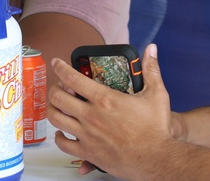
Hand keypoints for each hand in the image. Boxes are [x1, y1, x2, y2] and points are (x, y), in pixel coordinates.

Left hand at [46, 44, 176, 179]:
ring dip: (52, 109)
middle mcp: (91, 116)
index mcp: (104, 99)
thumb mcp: (157, 94)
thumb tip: (151, 49)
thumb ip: (151, 70)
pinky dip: (58, 137)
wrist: (157, 159)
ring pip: (56, 119)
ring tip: (57, 105)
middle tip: (59, 86)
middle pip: (58, 97)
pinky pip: (63, 144)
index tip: (56, 63)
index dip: (60, 67)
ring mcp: (87, 135)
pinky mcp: (88, 153)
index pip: (72, 78)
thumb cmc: (156, 129)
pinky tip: (61, 132)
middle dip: (54, 88)